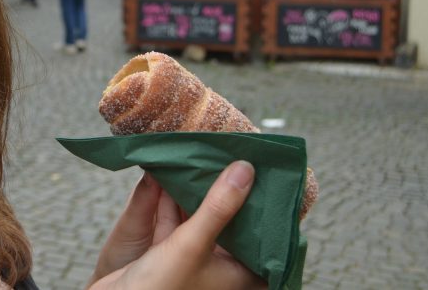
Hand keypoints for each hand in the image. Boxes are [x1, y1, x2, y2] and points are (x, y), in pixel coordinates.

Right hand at [88, 161, 264, 289]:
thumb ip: (218, 207)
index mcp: (239, 273)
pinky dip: (174, 195)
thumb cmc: (160, 288)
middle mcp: (220, 264)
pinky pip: (176, 215)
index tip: (267, 171)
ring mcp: (193, 256)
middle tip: (235, 153)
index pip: (264, 234)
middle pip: (232, 218)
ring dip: (199, 188)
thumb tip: (246, 169)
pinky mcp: (168, 249)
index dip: (265, 203)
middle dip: (229, 188)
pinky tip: (174, 167)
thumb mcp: (193, 244)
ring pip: (202, 214)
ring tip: (206, 152)